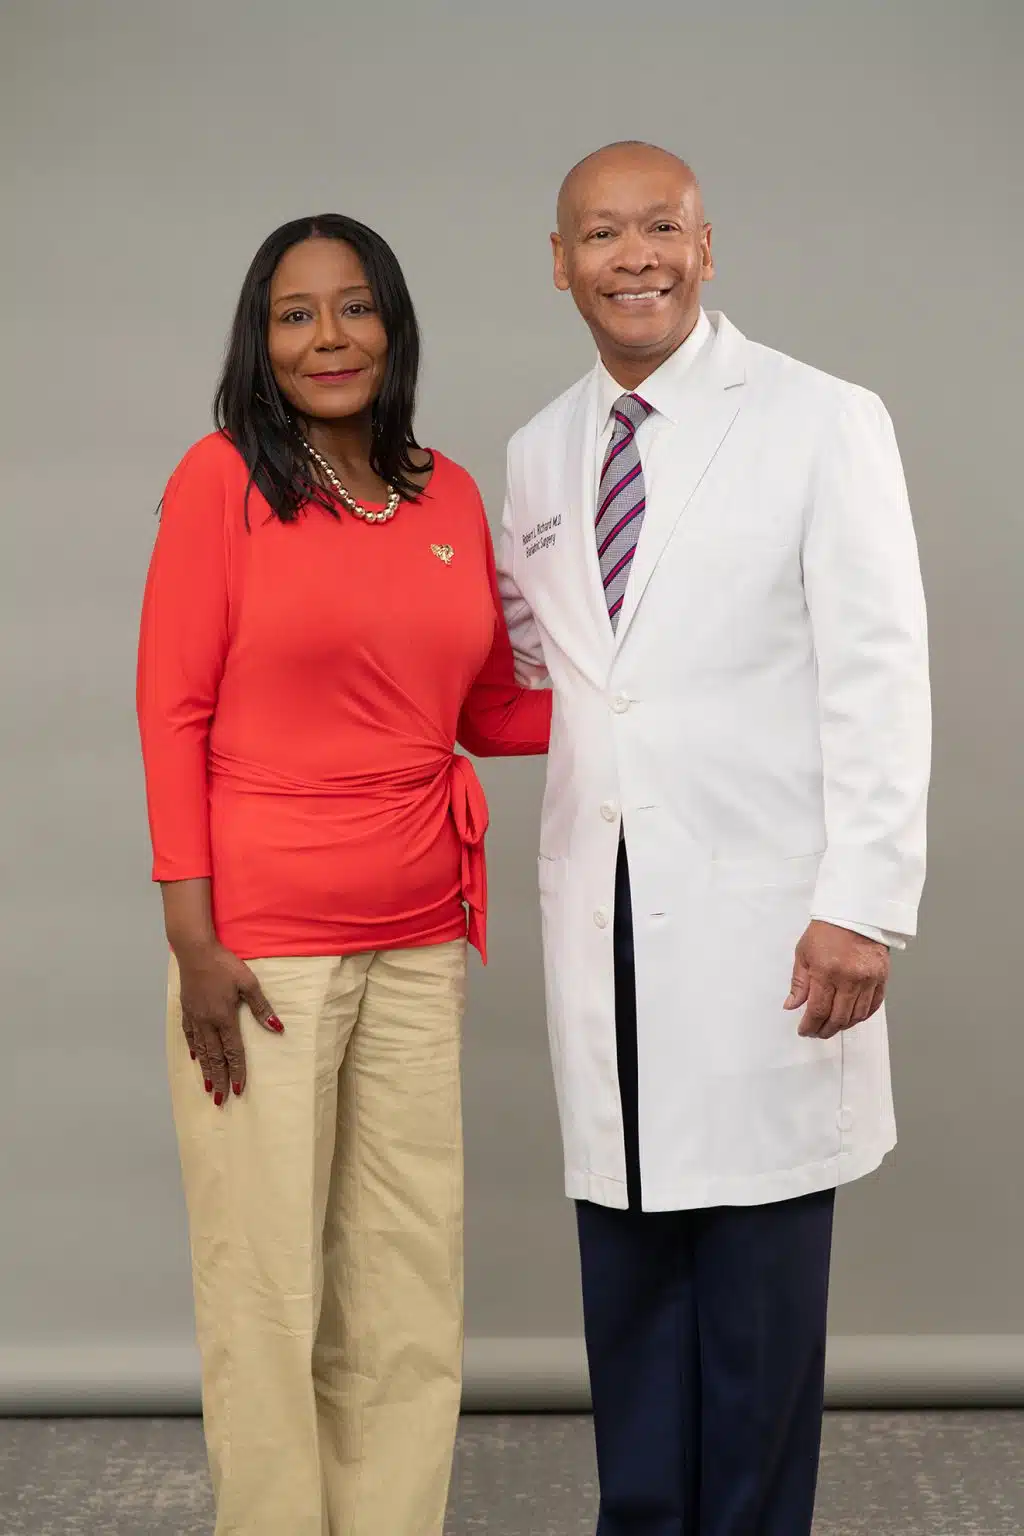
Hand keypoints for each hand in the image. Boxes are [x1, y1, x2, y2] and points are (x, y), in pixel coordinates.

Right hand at [175, 939, 282, 1104]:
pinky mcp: (186, 1010)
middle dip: (220, 1080)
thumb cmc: (224, 964)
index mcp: (224, 1018)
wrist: (195, 950)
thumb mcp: (249, 983)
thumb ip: (261, 1007)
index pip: (233, 1051)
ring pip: (201, 1050)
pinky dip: (193, 1049)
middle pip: (215, 1057)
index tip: (238, 1090)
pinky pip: (189, 1035)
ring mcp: (195, 1017)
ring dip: (206, 1071)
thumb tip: (277, 1027)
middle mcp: (208, 1022)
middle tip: (220, 1100)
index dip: (237, 1071)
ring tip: (209, 1088)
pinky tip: (195, 1058)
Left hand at [783, 921, 888, 1039]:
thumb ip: (799, 982)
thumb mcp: (804, 953)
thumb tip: (792, 1005)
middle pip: (838, 1017)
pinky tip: (851, 1017)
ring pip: (856, 1016)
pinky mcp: (882, 978)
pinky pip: (873, 1006)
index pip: (818, 1010)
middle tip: (816, 1032)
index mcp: (826, 972)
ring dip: (843, 1026)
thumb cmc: (827, 930)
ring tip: (832, 1027)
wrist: (855, 913)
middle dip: (825, 1030)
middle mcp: (849, 979)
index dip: (810, 1025)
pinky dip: (861, 1016)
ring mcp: (868, 980)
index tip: (804, 1030)